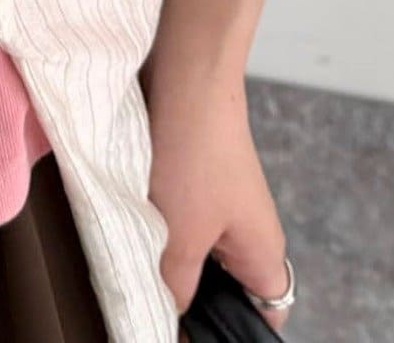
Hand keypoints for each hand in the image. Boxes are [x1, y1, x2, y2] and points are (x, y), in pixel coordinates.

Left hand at [144, 52, 293, 334]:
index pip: (264, 318)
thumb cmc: (195, 152)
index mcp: (263, 255)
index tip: (189, 335)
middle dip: (190, 302)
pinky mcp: (194, 179)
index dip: (230, 333)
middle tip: (151, 306)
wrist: (186, 76)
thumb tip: (168, 315)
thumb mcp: (180, 235)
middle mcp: (248, 232)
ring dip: (167, 262)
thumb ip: (175, 285)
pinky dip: (157, 229)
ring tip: (137, 268)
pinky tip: (129, 230)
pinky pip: (179, 221)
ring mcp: (221, 204)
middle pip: (224, 289)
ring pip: (195, 254)